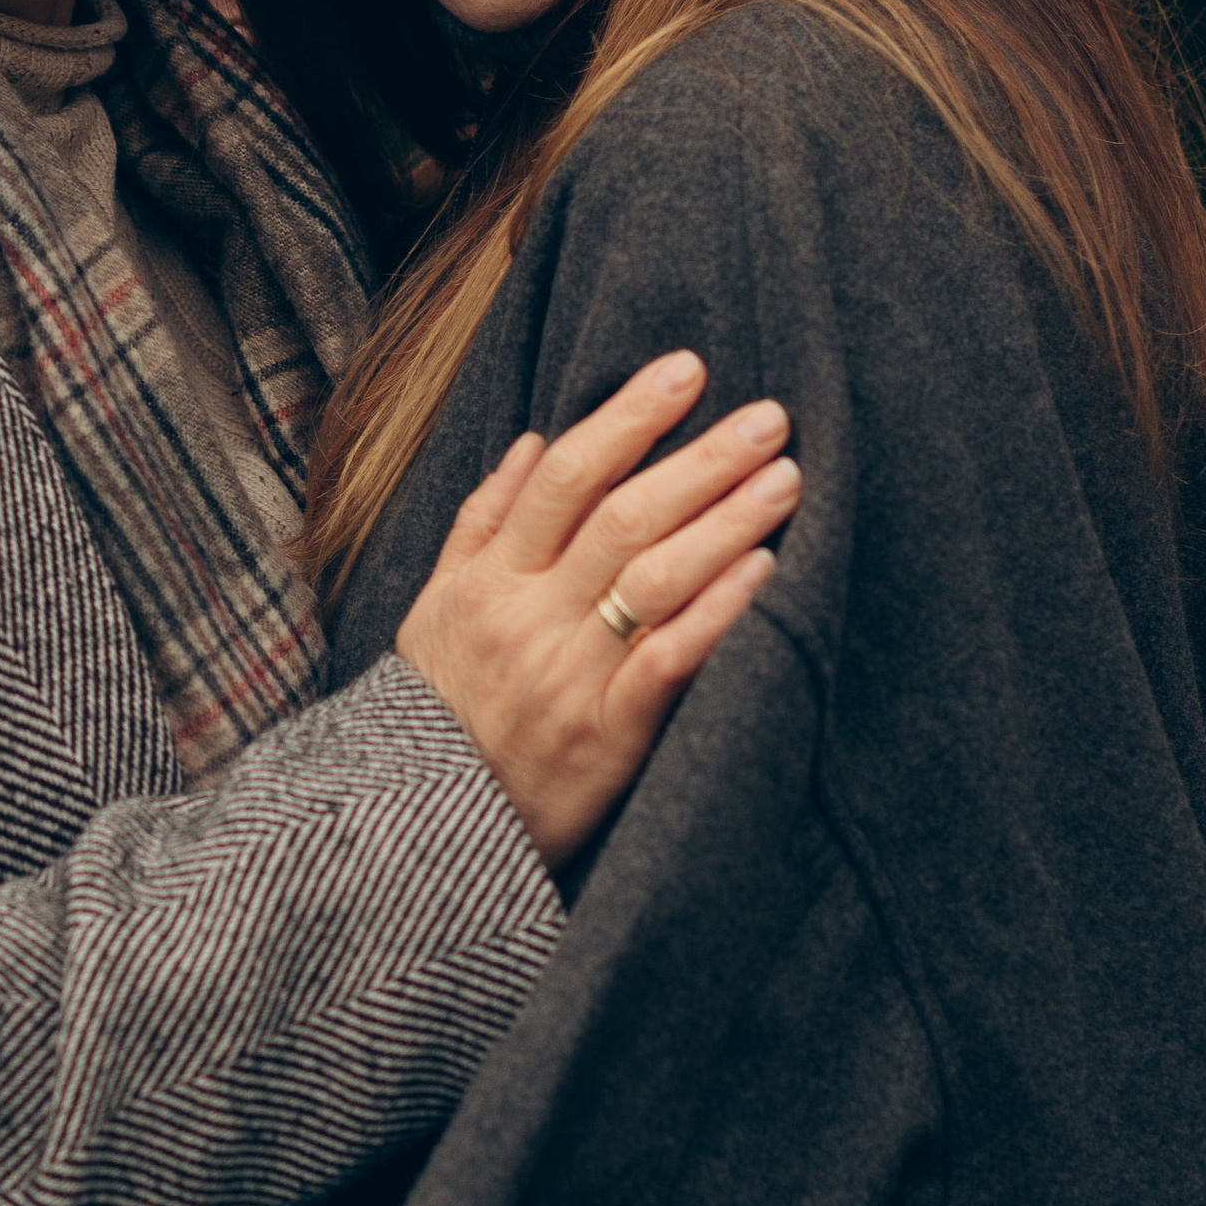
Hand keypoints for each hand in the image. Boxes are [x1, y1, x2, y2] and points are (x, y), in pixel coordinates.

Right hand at [397, 352, 796, 866]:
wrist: (422, 834)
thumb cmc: (437, 715)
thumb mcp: (434, 609)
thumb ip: (481, 523)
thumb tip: (534, 443)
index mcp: (489, 580)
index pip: (565, 477)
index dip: (627, 417)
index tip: (687, 371)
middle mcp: (528, 618)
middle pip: (622, 517)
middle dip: (699, 459)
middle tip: (768, 417)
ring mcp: (568, 677)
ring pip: (652, 580)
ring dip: (724, 523)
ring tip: (783, 478)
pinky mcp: (607, 739)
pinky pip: (666, 664)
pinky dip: (715, 614)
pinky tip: (763, 573)